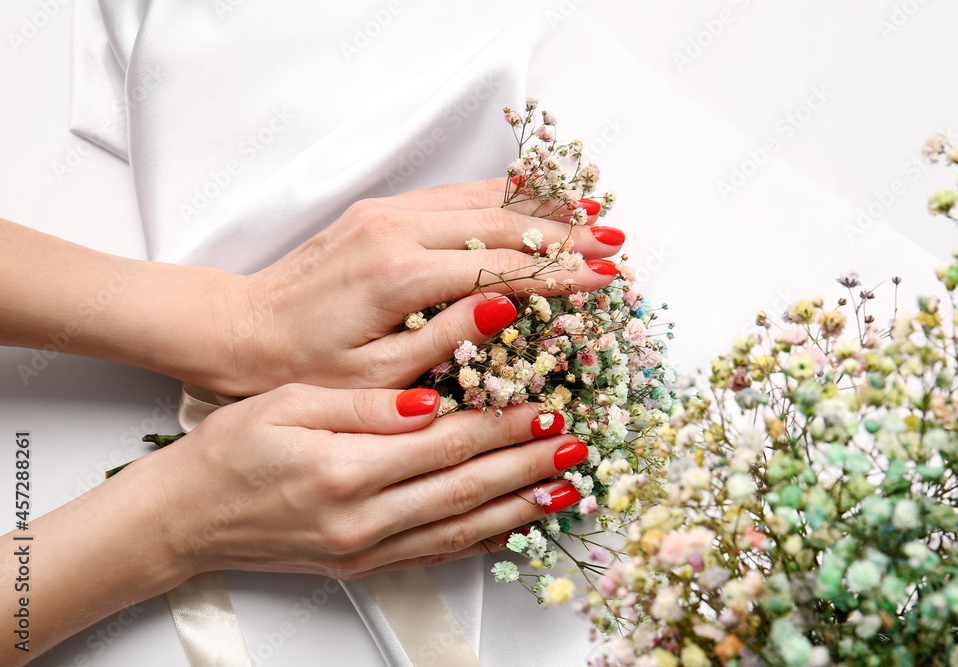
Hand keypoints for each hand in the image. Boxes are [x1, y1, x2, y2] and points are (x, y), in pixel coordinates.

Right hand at [144, 384, 584, 578]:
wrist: (184, 518)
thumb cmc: (227, 454)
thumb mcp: (288, 405)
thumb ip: (365, 406)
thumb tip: (428, 399)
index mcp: (346, 469)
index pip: (447, 444)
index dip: (503, 426)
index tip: (545, 408)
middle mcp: (363, 518)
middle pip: (467, 488)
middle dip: (529, 465)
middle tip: (575, 446)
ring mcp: (365, 549)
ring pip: (462, 529)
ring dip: (520, 508)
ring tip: (564, 490)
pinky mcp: (362, 566)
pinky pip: (436, 555)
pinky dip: (482, 542)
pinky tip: (512, 528)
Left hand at [212, 178, 624, 394]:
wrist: (238, 328)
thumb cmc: (302, 365)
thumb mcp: (378, 375)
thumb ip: (448, 338)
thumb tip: (510, 304)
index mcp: (401, 276)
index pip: (504, 264)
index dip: (562, 270)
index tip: (607, 275)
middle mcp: (397, 229)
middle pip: (503, 221)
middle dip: (565, 232)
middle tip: (614, 244)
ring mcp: (386, 213)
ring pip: (481, 197)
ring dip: (539, 207)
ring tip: (589, 214)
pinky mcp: (378, 210)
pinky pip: (452, 195)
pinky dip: (498, 196)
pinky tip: (528, 201)